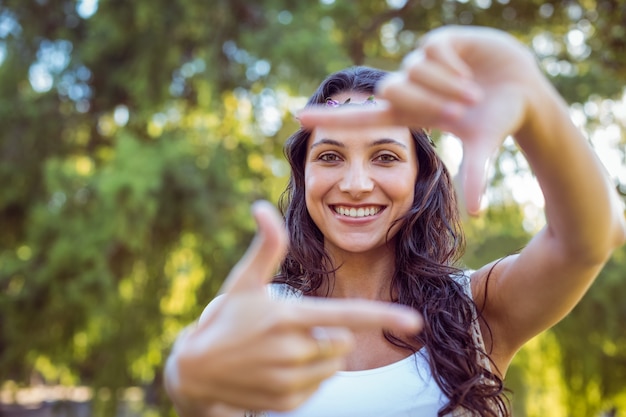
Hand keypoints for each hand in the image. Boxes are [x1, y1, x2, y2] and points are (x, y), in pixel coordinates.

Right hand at [166, 201, 421, 412]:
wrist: (196, 371)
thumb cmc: (226, 318)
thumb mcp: (243, 282)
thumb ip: (265, 247)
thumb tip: (262, 206)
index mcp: (289, 317)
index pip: (346, 317)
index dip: (383, 317)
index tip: (415, 321)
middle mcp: (293, 352)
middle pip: (344, 341)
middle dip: (330, 333)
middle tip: (294, 329)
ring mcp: (289, 381)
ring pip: (334, 366)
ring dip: (320, 356)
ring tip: (284, 349)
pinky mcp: (287, 403)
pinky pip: (319, 387)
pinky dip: (308, 377)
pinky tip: (278, 369)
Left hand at [298, 26, 543, 214]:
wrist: (524, 89)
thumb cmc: (498, 119)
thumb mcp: (483, 147)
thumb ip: (475, 174)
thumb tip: (475, 212)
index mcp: (410, 114)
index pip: (362, 116)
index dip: (332, 118)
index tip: (298, 117)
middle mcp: (410, 88)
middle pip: (391, 90)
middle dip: (428, 103)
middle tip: (462, 112)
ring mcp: (422, 64)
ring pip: (413, 71)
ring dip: (447, 87)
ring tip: (474, 94)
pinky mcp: (439, 41)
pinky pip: (431, 51)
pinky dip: (452, 66)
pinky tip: (471, 69)